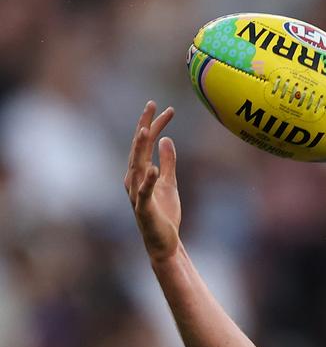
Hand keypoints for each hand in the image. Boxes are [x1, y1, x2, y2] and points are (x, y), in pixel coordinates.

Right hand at [123, 101, 179, 261]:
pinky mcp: (144, 208)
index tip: (164, 108)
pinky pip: (145, 192)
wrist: (164, 241)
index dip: (154, 124)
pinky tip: (153, 168)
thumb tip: (166, 139)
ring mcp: (137, 193)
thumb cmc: (165, 213)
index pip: (145, 143)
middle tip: (152, 105)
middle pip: (138, 148)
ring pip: (137, 166)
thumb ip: (168, 162)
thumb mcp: (170, 183)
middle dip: (145, 126)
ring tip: (147, 130)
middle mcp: (134, 179)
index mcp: (139, 172)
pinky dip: (148, 180)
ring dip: (141, 148)